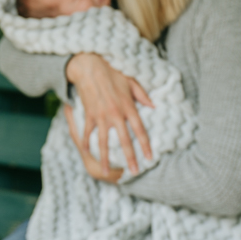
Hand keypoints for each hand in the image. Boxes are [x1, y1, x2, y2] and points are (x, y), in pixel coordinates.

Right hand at [65, 52, 152, 175]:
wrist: (90, 67)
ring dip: (105, 158)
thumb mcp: (131, 82)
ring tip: (106, 171)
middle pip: (125, 141)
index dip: (145, 145)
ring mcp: (101, 116)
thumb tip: (154, 106)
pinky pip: (87, 132)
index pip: (140, 131)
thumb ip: (143, 95)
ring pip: (104, 142)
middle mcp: (115, 114)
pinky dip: (86, 143)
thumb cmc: (112, 73)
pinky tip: (87, 152)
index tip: (149, 158)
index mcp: (128, 107)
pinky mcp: (89, 115)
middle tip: (134, 172)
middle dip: (130, 158)